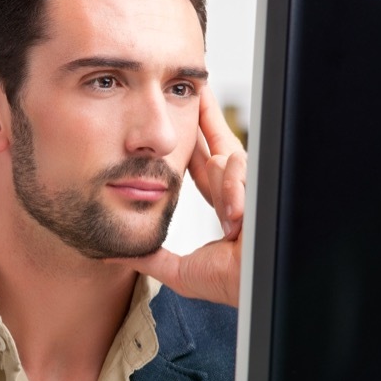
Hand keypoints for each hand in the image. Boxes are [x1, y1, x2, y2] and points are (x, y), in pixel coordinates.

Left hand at [113, 88, 247, 305]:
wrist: (262, 295)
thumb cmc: (230, 286)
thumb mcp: (180, 272)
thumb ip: (149, 258)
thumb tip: (111, 254)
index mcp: (223, 205)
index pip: (207, 163)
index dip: (196, 138)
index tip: (184, 111)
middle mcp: (240, 192)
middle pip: (222, 143)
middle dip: (209, 115)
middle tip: (196, 85)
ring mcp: (256, 189)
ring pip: (232, 160)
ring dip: (227, 184)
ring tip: (231, 221)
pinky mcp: (268, 189)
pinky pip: (247, 173)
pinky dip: (239, 194)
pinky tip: (238, 217)